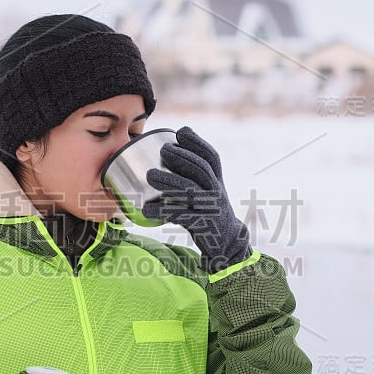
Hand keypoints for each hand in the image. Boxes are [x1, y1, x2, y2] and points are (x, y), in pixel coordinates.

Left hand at [143, 126, 250, 273]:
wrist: (227, 241)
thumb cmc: (209, 210)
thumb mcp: (207, 189)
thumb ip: (193, 173)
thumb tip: (166, 147)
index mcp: (216, 180)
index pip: (211, 157)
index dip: (197, 143)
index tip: (181, 132)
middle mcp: (216, 192)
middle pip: (202, 170)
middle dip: (182, 157)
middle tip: (163, 150)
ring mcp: (210, 209)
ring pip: (192, 191)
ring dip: (170, 181)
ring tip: (150, 174)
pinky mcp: (202, 226)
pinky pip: (182, 216)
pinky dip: (164, 211)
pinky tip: (147, 210)